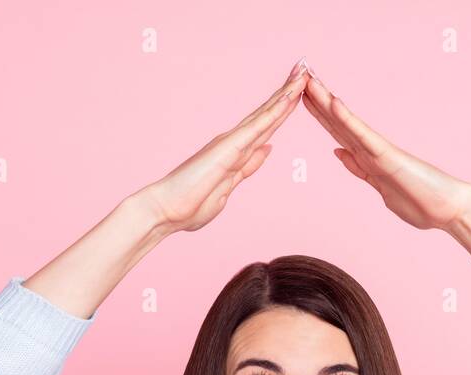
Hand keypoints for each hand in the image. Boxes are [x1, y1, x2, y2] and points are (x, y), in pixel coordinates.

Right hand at [141, 62, 308, 233]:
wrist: (165, 210)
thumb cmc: (190, 205)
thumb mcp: (229, 186)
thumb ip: (248, 166)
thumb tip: (267, 148)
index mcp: (236, 152)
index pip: (266, 127)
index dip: (283, 108)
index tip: (298, 91)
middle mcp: (235, 141)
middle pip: (268, 113)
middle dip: (288, 91)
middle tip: (305, 68)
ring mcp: (233, 142)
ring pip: (267, 113)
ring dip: (286, 92)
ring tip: (304, 71)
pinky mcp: (231, 147)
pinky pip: (260, 124)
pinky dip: (276, 109)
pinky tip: (291, 95)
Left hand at [301, 72, 470, 231]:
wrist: (451, 210)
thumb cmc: (422, 203)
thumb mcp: (380, 188)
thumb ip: (360, 169)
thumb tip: (340, 153)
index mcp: (368, 160)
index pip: (338, 133)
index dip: (319, 115)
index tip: (302, 98)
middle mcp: (372, 151)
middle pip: (338, 123)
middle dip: (317, 101)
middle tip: (300, 76)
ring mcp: (380, 152)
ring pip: (346, 123)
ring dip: (326, 102)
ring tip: (309, 80)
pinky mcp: (388, 157)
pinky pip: (363, 136)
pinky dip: (347, 120)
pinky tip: (333, 103)